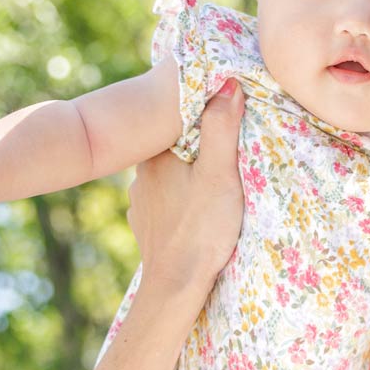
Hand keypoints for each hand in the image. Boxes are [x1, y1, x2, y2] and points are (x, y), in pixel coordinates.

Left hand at [126, 80, 245, 295]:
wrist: (175, 286)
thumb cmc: (201, 228)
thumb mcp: (220, 173)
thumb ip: (222, 128)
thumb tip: (227, 82)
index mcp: (156, 155)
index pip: (179, 122)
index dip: (204, 115)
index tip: (227, 115)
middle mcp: (141, 174)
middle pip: (175, 148)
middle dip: (198, 146)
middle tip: (228, 148)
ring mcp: (140, 202)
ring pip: (169, 176)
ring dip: (188, 175)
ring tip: (215, 179)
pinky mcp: (146, 225)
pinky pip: (165, 201)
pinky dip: (181, 201)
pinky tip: (197, 208)